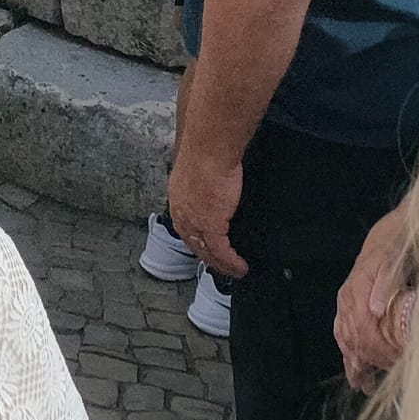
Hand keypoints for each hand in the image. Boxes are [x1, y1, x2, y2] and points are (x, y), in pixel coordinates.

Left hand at [167, 142, 247, 280]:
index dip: (197, 242)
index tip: (207, 250)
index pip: (185, 228)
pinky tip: (240, 266)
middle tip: (222, 266)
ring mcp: (194, 220)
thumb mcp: (198, 172)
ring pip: (207, 252)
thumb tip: (212, 188)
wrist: (209, 148)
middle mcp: (182, 212)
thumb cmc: (206, 151)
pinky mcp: (210, 225)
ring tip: (234, 271)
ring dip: (222, 265)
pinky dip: (232, 262)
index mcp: (177, 198)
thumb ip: (202, 185)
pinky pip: (222, 252)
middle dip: (208, 258)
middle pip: (194, 244)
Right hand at [335, 203, 411, 391]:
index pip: (363, 330)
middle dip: (369, 362)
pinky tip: (354, 366)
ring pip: (344, 338)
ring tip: (363, 385)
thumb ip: (384, 284)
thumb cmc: (393, 251)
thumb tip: (374, 309)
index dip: (378, 351)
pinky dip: (347, 351)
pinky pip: (341, 332)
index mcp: (357, 291)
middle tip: (385, 381)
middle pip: (353, 339)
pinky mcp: (346, 305)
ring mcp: (344, 303)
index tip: (395, 365)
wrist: (386, 238)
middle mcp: (346, 299)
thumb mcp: (393, 263)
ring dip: (354, 363)